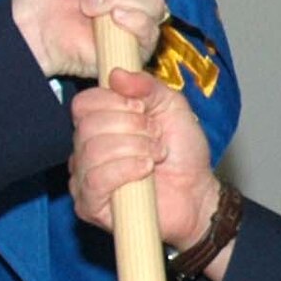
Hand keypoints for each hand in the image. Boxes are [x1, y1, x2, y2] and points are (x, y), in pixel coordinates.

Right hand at [72, 70, 228, 273]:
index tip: (143, 110)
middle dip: (131, 127)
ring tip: (155, 156)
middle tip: (156, 137)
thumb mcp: (172, 106)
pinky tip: (146, 170)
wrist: (198, 193)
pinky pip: (96, 180)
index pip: (83, 103)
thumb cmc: (183, 153)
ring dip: (134, 148)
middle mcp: (85, 149)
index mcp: (99, 123)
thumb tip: (115, 74)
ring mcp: (84, 178)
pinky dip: (126, 169)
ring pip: (93, 151)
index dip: (115, 102)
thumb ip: (147, 86)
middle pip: (88, 125)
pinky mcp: (89, 206)